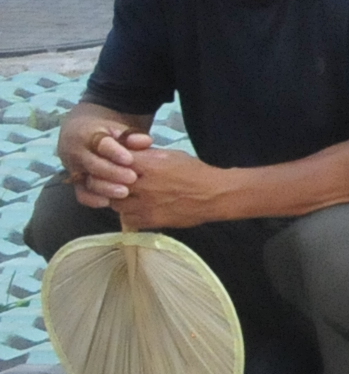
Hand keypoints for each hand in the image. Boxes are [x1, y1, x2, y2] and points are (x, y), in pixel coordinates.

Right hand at [62, 122, 145, 206]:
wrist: (81, 137)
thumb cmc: (106, 134)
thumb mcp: (119, 129)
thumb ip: (133, 136)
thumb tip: (146, 142)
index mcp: (89, 135)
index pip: (102, 144)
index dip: (115, 152)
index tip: (129, 160)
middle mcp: (78, 153)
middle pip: (93, 165)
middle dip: (112, 173)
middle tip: (132, 178)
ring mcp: (75, 170)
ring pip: (86, 181)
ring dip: (105, 188)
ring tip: (123, 192)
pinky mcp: (76, 184)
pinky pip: (81, 194)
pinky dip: (93, 199)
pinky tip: (108, 202)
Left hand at [110, 139, 230, 229]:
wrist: (214, 195)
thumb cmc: (195, 171)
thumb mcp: (171, 155)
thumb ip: (147, 154)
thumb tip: (126, 152)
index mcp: (149, 165)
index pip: (115, 162)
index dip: (111, 163)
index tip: (113, 165)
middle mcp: (143, 185)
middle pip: (110, 184)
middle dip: (111, 182)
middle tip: (117, 182)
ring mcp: (144, 205)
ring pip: (115, 203)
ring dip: (119, 199)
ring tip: (128, 196)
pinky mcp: (149, 221)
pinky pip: (127, 218)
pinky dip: (129, 213)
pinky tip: (138, 208)